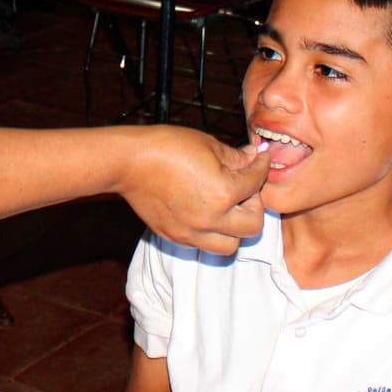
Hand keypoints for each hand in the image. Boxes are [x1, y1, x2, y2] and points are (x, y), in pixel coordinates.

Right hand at [115, 129, 266, 255]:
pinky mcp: (176, 237)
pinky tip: (207, 213)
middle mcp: (211, 219)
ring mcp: (192, 232)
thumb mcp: (208, 145)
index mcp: (224, 192)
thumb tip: (255, 157)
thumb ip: (237, 157)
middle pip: (253, 227)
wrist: (129, 162)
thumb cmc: (166, 147)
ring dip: (235, 228)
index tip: (260, 160)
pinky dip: (212, 233)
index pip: (257, 183)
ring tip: (227, 208)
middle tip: (245, 189)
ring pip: (230, 246)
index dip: (262, 166)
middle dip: (255, 205)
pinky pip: (204, 244)